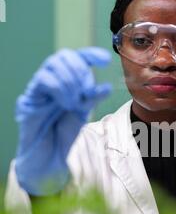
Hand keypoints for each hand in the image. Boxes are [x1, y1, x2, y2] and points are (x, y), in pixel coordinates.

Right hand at [15, 47, 111, 195]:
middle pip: (63, 55)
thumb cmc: (63, 136)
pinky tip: (67, 103)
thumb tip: (106, 86)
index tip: (105, 60)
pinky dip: (59, 88)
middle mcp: (52, 82)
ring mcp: (40, 89)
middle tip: (85, 90)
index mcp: (67, 83)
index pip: (77, 58)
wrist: (49, 159)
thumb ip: (91, 99)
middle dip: (79, 69)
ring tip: (75, 101)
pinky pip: (43, 79)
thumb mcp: (83, 114)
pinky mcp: (30, 98)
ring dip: (70, 80)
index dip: (90, 54)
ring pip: (52, 63)